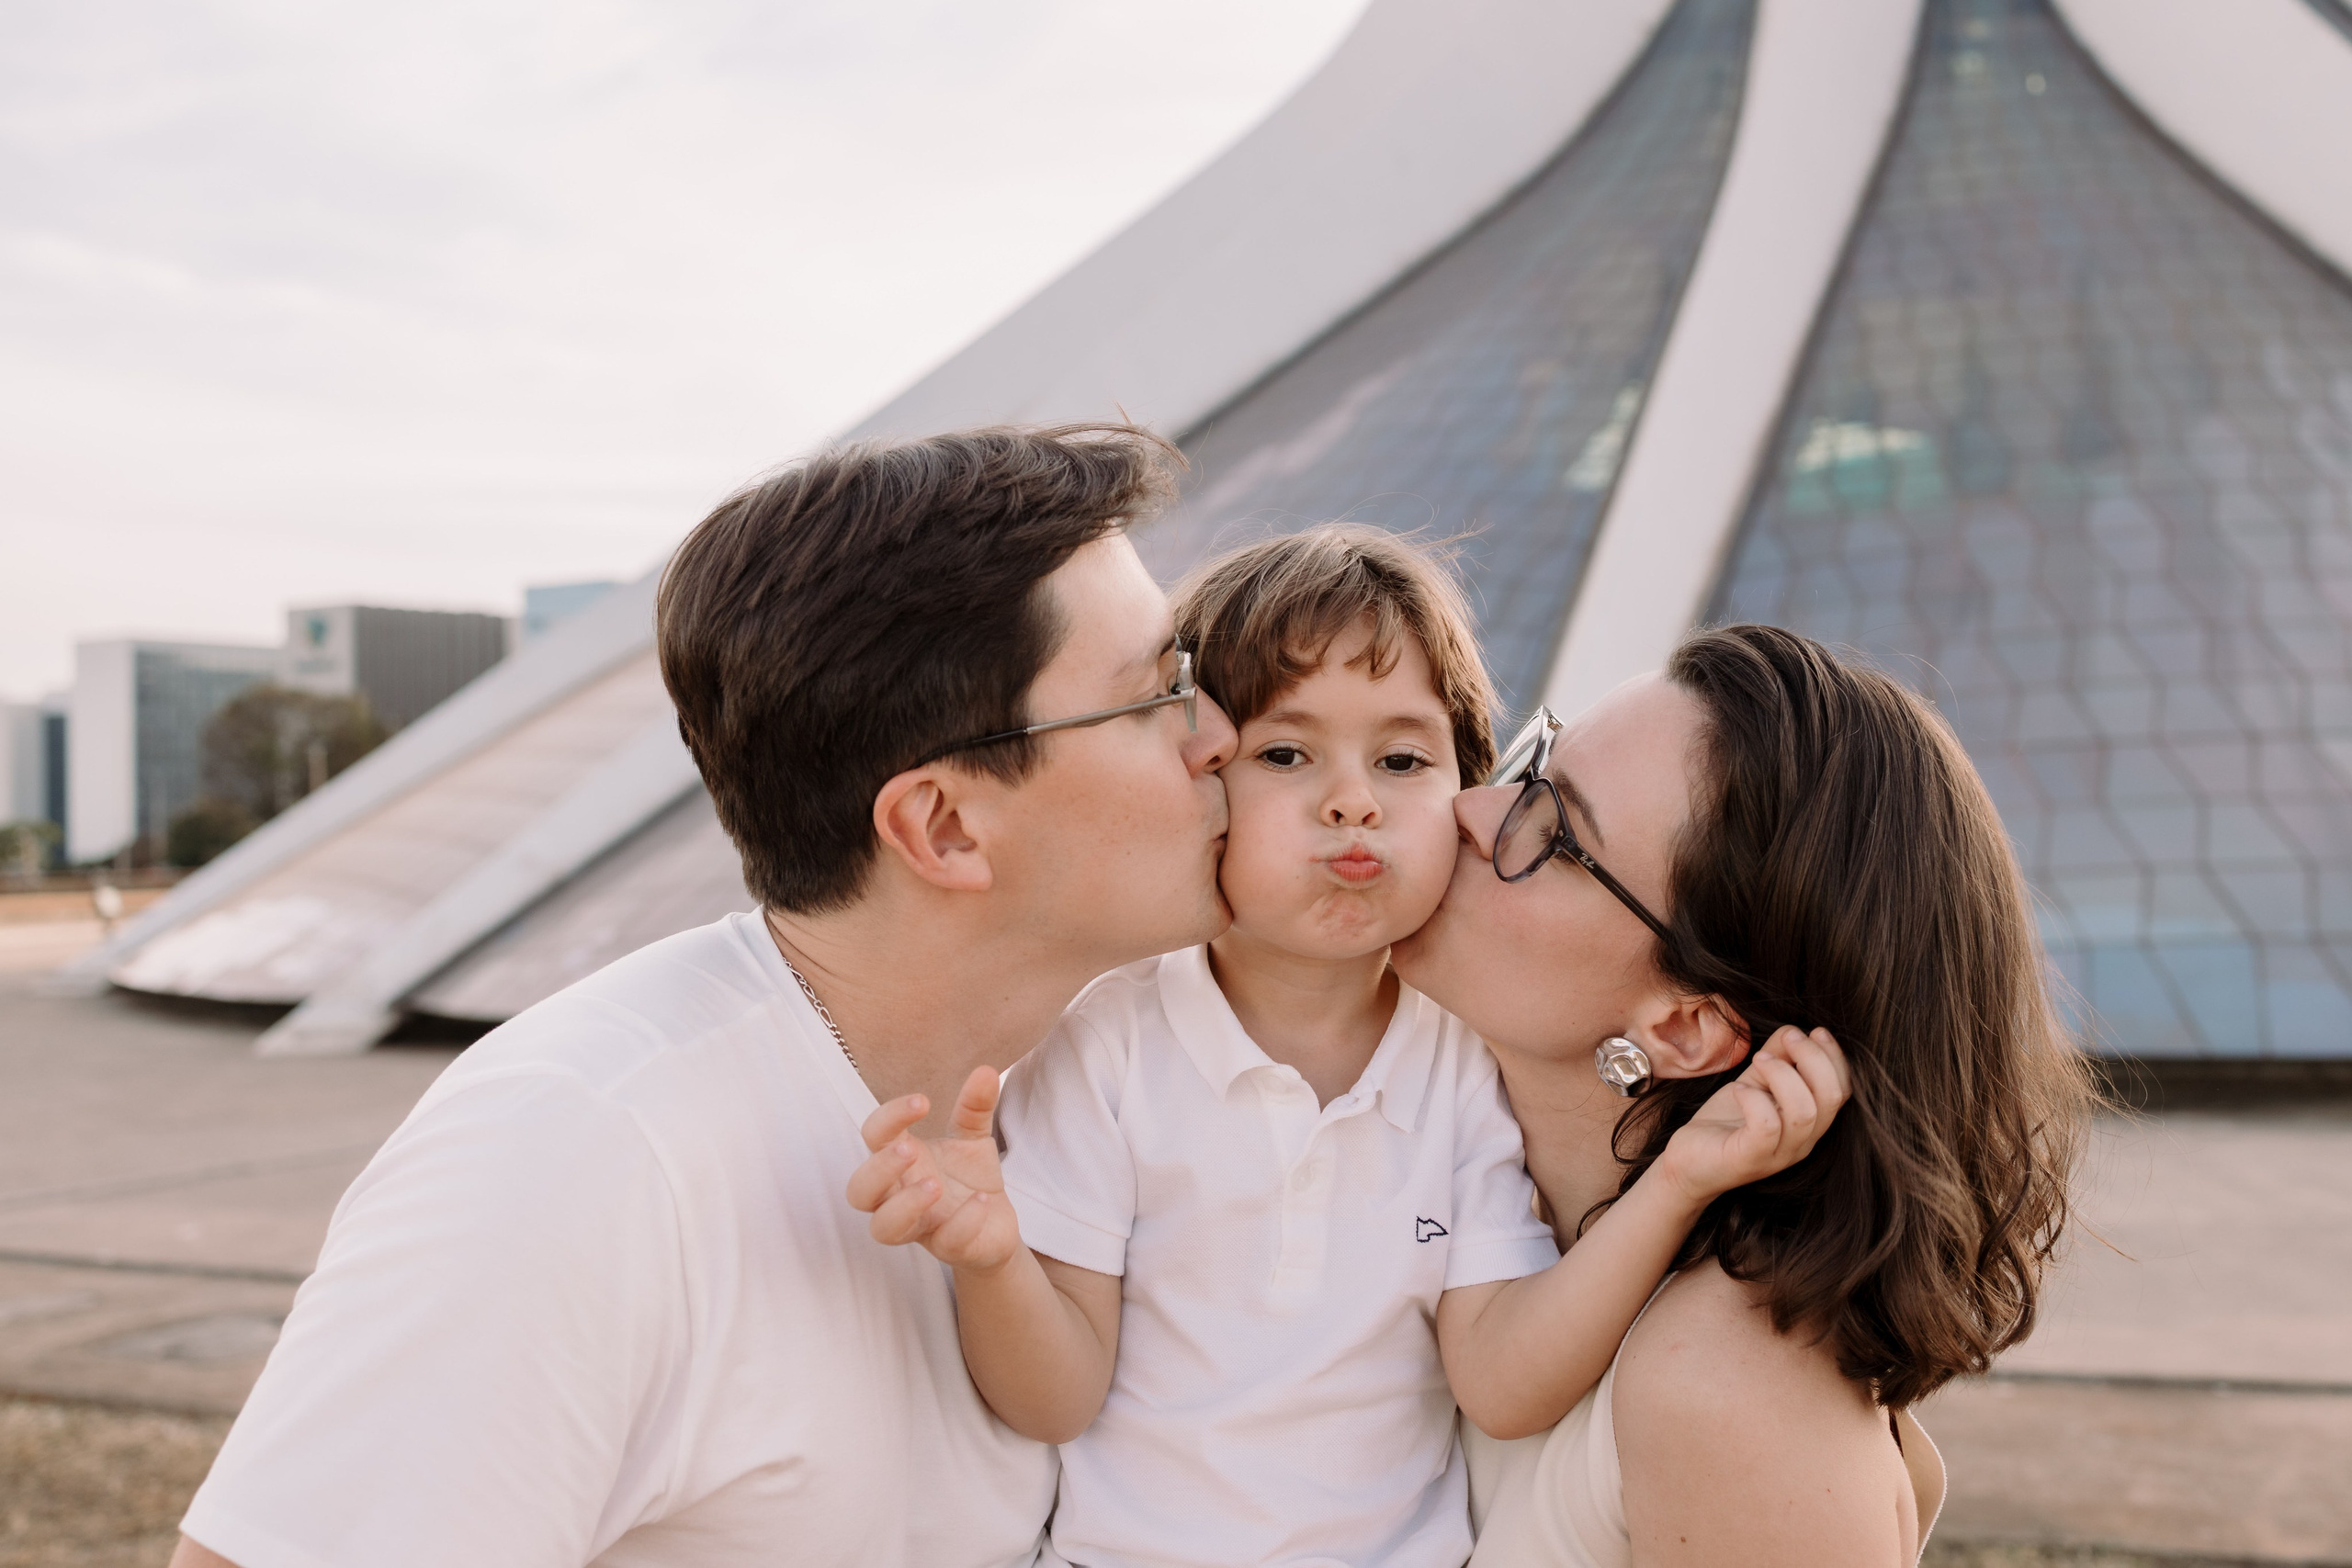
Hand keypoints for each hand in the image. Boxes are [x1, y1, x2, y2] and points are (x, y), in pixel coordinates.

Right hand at [844, 1066, 1023, 1272]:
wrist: (995, 1226)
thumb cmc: (968, 1180)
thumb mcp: (973, 1137)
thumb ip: (974, 1107)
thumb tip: (985, 1070)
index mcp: (900, 1161)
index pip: (873, 1136)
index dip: (889, 1117)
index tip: (923, 1101)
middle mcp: (899, 1196)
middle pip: (859, 1191)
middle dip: (879, 1169)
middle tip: (910, 1150)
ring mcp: (920, 1226)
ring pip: (883, 1228)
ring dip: (905, 1205)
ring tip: (935, 1185)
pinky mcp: (949, 1249)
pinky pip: (945, 1243)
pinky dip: (962, 1221)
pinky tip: (980, 1200)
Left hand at [1654, 1026, 1850, 1207]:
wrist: (1688, 1163)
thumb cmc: (1725, 1122)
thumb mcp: (1754, 1083)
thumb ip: (1777, 1059)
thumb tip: (1793, 1031)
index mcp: (1810, 1124)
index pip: (1842, 1090)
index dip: (1835, 1057)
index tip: (1816, 1031)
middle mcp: (1802, 1142)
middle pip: (1831, 1098)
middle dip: (1813, 1058)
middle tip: (1788, 1037)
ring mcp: (1778, 1154)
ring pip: (1803, 1111)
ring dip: (1782, 1074)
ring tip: (1758, 1059)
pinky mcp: (1750, 1159)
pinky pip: (1767, 1126)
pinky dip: (1755, 1098)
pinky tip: (1738, 1088)